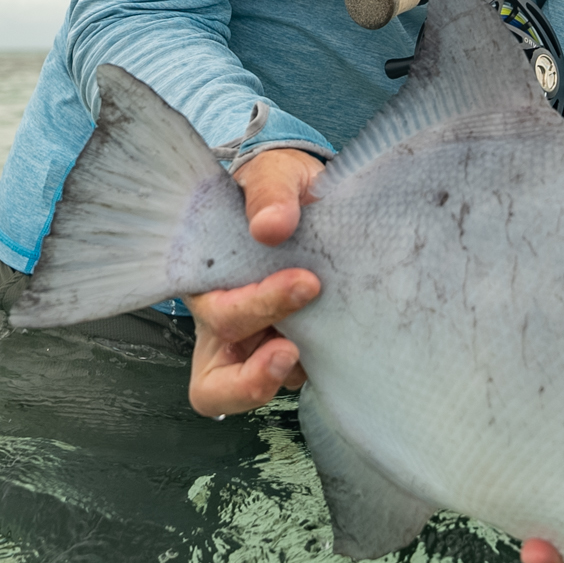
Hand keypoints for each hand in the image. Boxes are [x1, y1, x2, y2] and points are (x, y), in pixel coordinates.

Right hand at [184, 148, 326, 417]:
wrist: (314, 194)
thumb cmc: (279, 189)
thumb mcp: (273, 175)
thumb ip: (269, 193)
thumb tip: (270, 227)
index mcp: (210, 283)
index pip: (215, 319)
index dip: (250, 311)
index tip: (305, 283)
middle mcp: (229, 324)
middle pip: (216, 384)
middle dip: (251, 378)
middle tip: (291, 353)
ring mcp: (263, 342)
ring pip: (263, 387)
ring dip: (295, 370)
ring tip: (333, 338)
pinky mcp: (302, 347)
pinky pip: (307, 372)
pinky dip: (329, 360)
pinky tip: (353, 327)